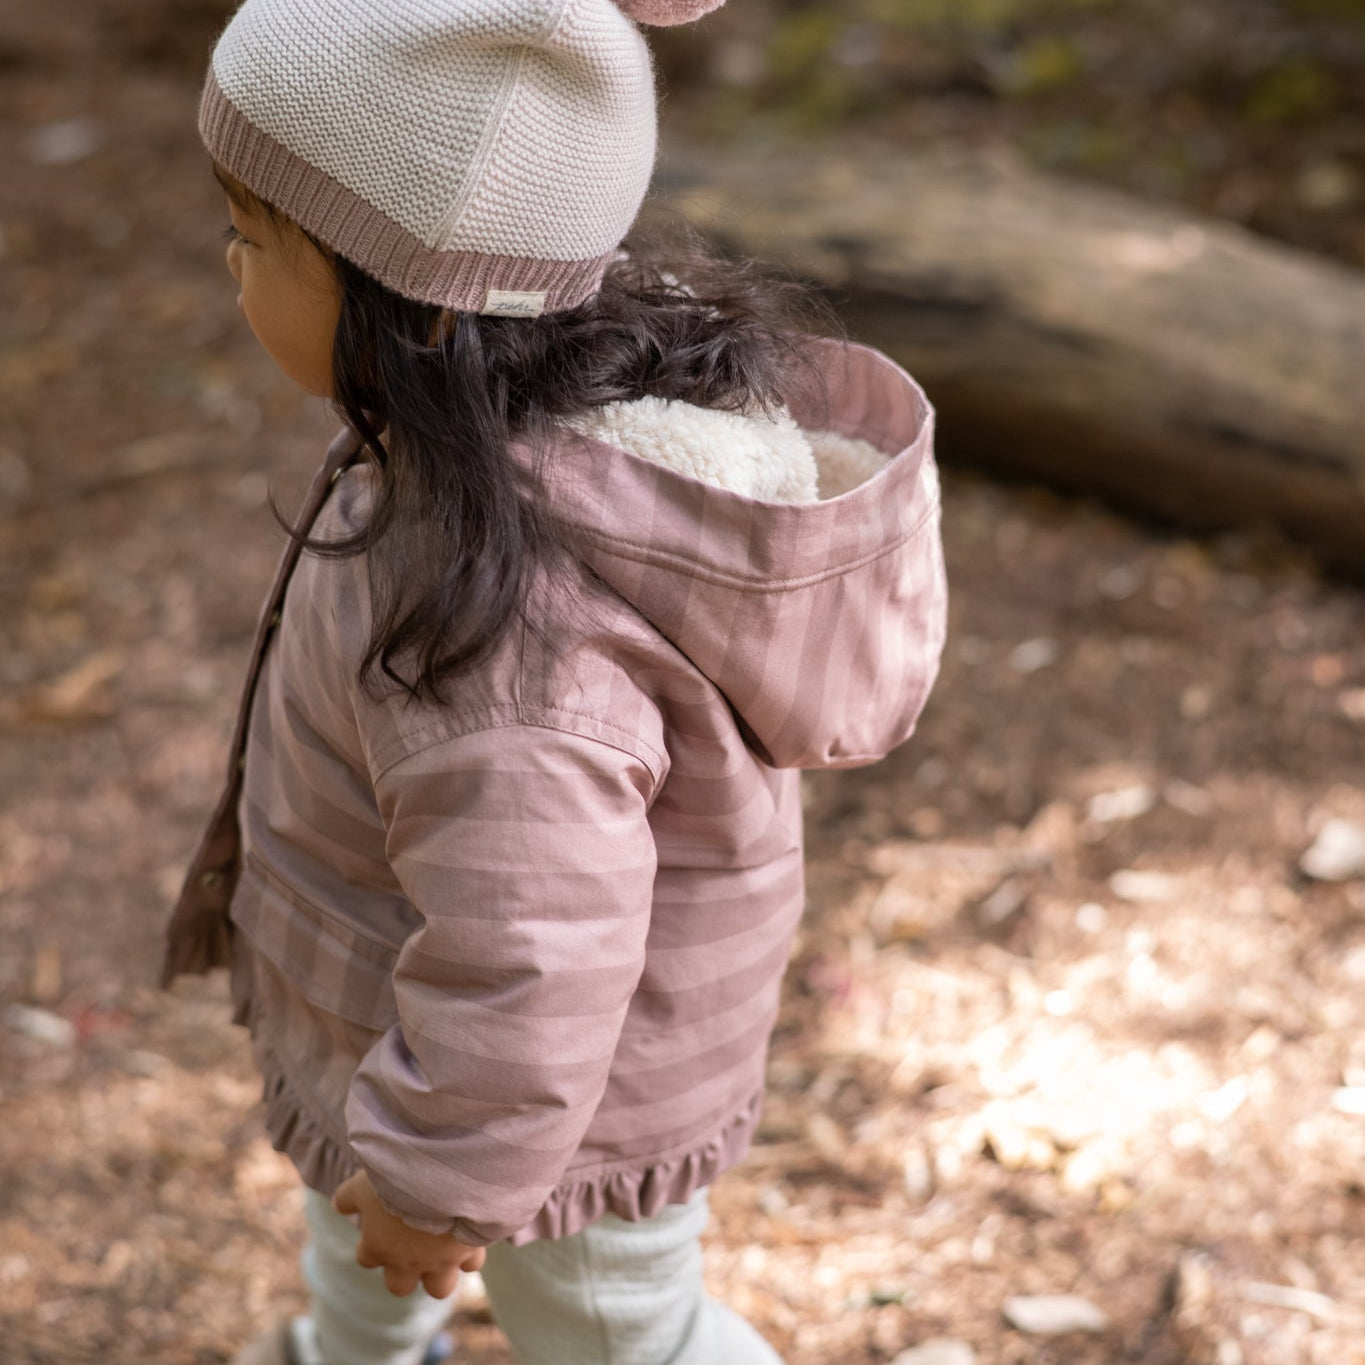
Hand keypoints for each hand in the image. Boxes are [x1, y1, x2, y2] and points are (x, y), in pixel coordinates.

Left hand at [333, 1169, 485, 1297]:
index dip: (372, 1244)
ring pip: (439, 1288)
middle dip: (404, 1272)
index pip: (367, 1259)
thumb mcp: (363, 1183)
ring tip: (442, 1250)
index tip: (378, 1226)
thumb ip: (347, 1197)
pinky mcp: (468, 1251)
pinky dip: (470, 1253)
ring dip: (439, 1273)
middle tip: (411, 1245)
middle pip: (399, 1287)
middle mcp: (408, 1262)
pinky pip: (472, 1263)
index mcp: (379, 1247)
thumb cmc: (397, 1182)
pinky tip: (469, 1235)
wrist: (442, 1179)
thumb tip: (338, 1205)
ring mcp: (440, 1261)